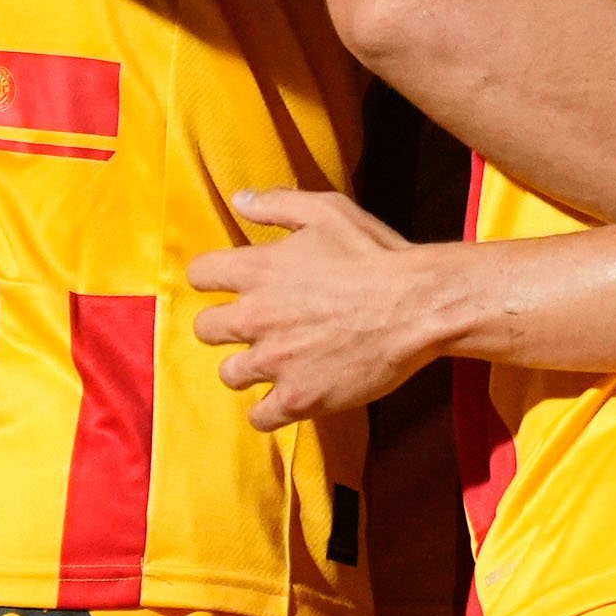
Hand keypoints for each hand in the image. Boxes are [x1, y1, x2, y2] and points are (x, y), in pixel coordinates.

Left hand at [193, 189, 441, 425]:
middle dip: (224, 326)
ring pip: (230, 374)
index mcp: (257, 269)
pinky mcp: (298, 398)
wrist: (416, 306)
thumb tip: (238, 198)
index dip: (212, 276)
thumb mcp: (327, 212)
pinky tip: (286, 395)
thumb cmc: (374, 255)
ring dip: (247, 367)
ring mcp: (274, 362)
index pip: (200, 274)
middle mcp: (255, 317)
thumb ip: (276, 204)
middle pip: (205, 329)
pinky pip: (259, 416)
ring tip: (273, 361)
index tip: (226, 282)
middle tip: (253, 325)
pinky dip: (269, 409)